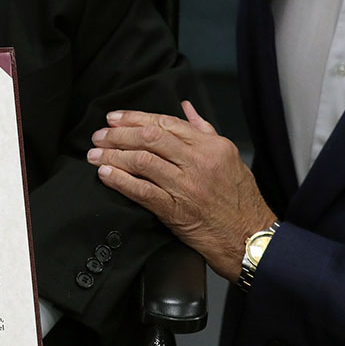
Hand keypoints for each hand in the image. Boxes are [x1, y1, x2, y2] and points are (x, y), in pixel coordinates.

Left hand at [86, 101, 275, 281]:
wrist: (249, 238)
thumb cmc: (240, 199)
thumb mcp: (229, 156)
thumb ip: (204, 130)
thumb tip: (185, 107)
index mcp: (210, 146)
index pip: (165, 123)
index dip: (134, 118)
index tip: (114, 118)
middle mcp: (198, 162)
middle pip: (149, 138)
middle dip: (118, 134)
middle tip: (98, 136)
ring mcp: (187, 186)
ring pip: (142, 161)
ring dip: (112, 156)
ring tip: (94, 154)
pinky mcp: (177, 211)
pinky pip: (142, 191)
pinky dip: (120, 181)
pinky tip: (104, 175)